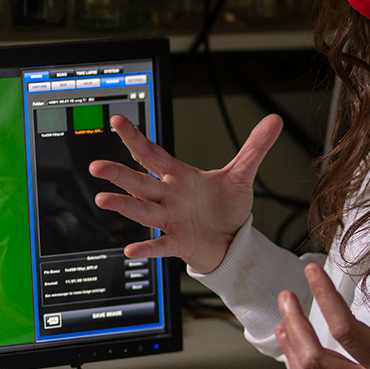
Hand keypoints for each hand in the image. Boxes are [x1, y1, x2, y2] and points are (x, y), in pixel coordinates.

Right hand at [89, 113, 281, 273]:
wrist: (234, 241)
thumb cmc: (227, 207)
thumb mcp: (242, 174)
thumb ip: (255, 147)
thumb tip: (273, 119)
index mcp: (178, 176)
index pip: (152, 154)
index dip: (135, 138)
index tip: (117, 121)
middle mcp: (168, 196)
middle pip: (139, 181)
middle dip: (118, 174)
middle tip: (96, 166)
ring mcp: (170, 219)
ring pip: (142, 210)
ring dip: (123, 205)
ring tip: (102, 199)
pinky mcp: (179, 242)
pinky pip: (160, 244)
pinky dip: (147, 247)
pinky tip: (131, 249)